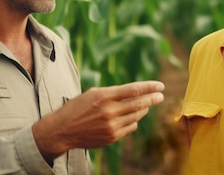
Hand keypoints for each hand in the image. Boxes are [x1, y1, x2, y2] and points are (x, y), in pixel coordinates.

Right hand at [32, 80, 164, 160]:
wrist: (63, 130)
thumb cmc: (78, 107)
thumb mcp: (93, 93)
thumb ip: (114, 93)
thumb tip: (135, 92)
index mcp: (104, 96)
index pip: (133, 90)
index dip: (149, 87)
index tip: (160, 86)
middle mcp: (109, 111)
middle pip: (139, 103)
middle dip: (152, 99)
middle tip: (160, 96)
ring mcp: (111, 125)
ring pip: (136, 116)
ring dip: (143, 110)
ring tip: (145, 105)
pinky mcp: (112, 137)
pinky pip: (130, 127)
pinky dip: (133, 121)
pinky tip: (131, 118)